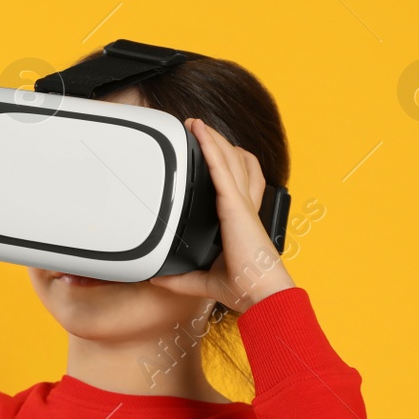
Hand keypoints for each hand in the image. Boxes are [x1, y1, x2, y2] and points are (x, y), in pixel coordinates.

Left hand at [149, 118, 294, 312]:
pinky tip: (200, 133)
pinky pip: (220, 169)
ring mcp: (240, 203)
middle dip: (215, 143)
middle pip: (232, 162)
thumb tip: (158, 278)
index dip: (223, 162)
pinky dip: (209, 148)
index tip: (210, 151)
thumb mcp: (203, 280)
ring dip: (211, 139)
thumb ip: (180, 278)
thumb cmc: (244, 287)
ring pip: (227, 159)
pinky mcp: (235, 206)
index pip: (235, 181)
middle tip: (197, 129)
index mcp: (239, 220)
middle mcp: (242, 206)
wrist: (260, 294)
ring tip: (195, 124)